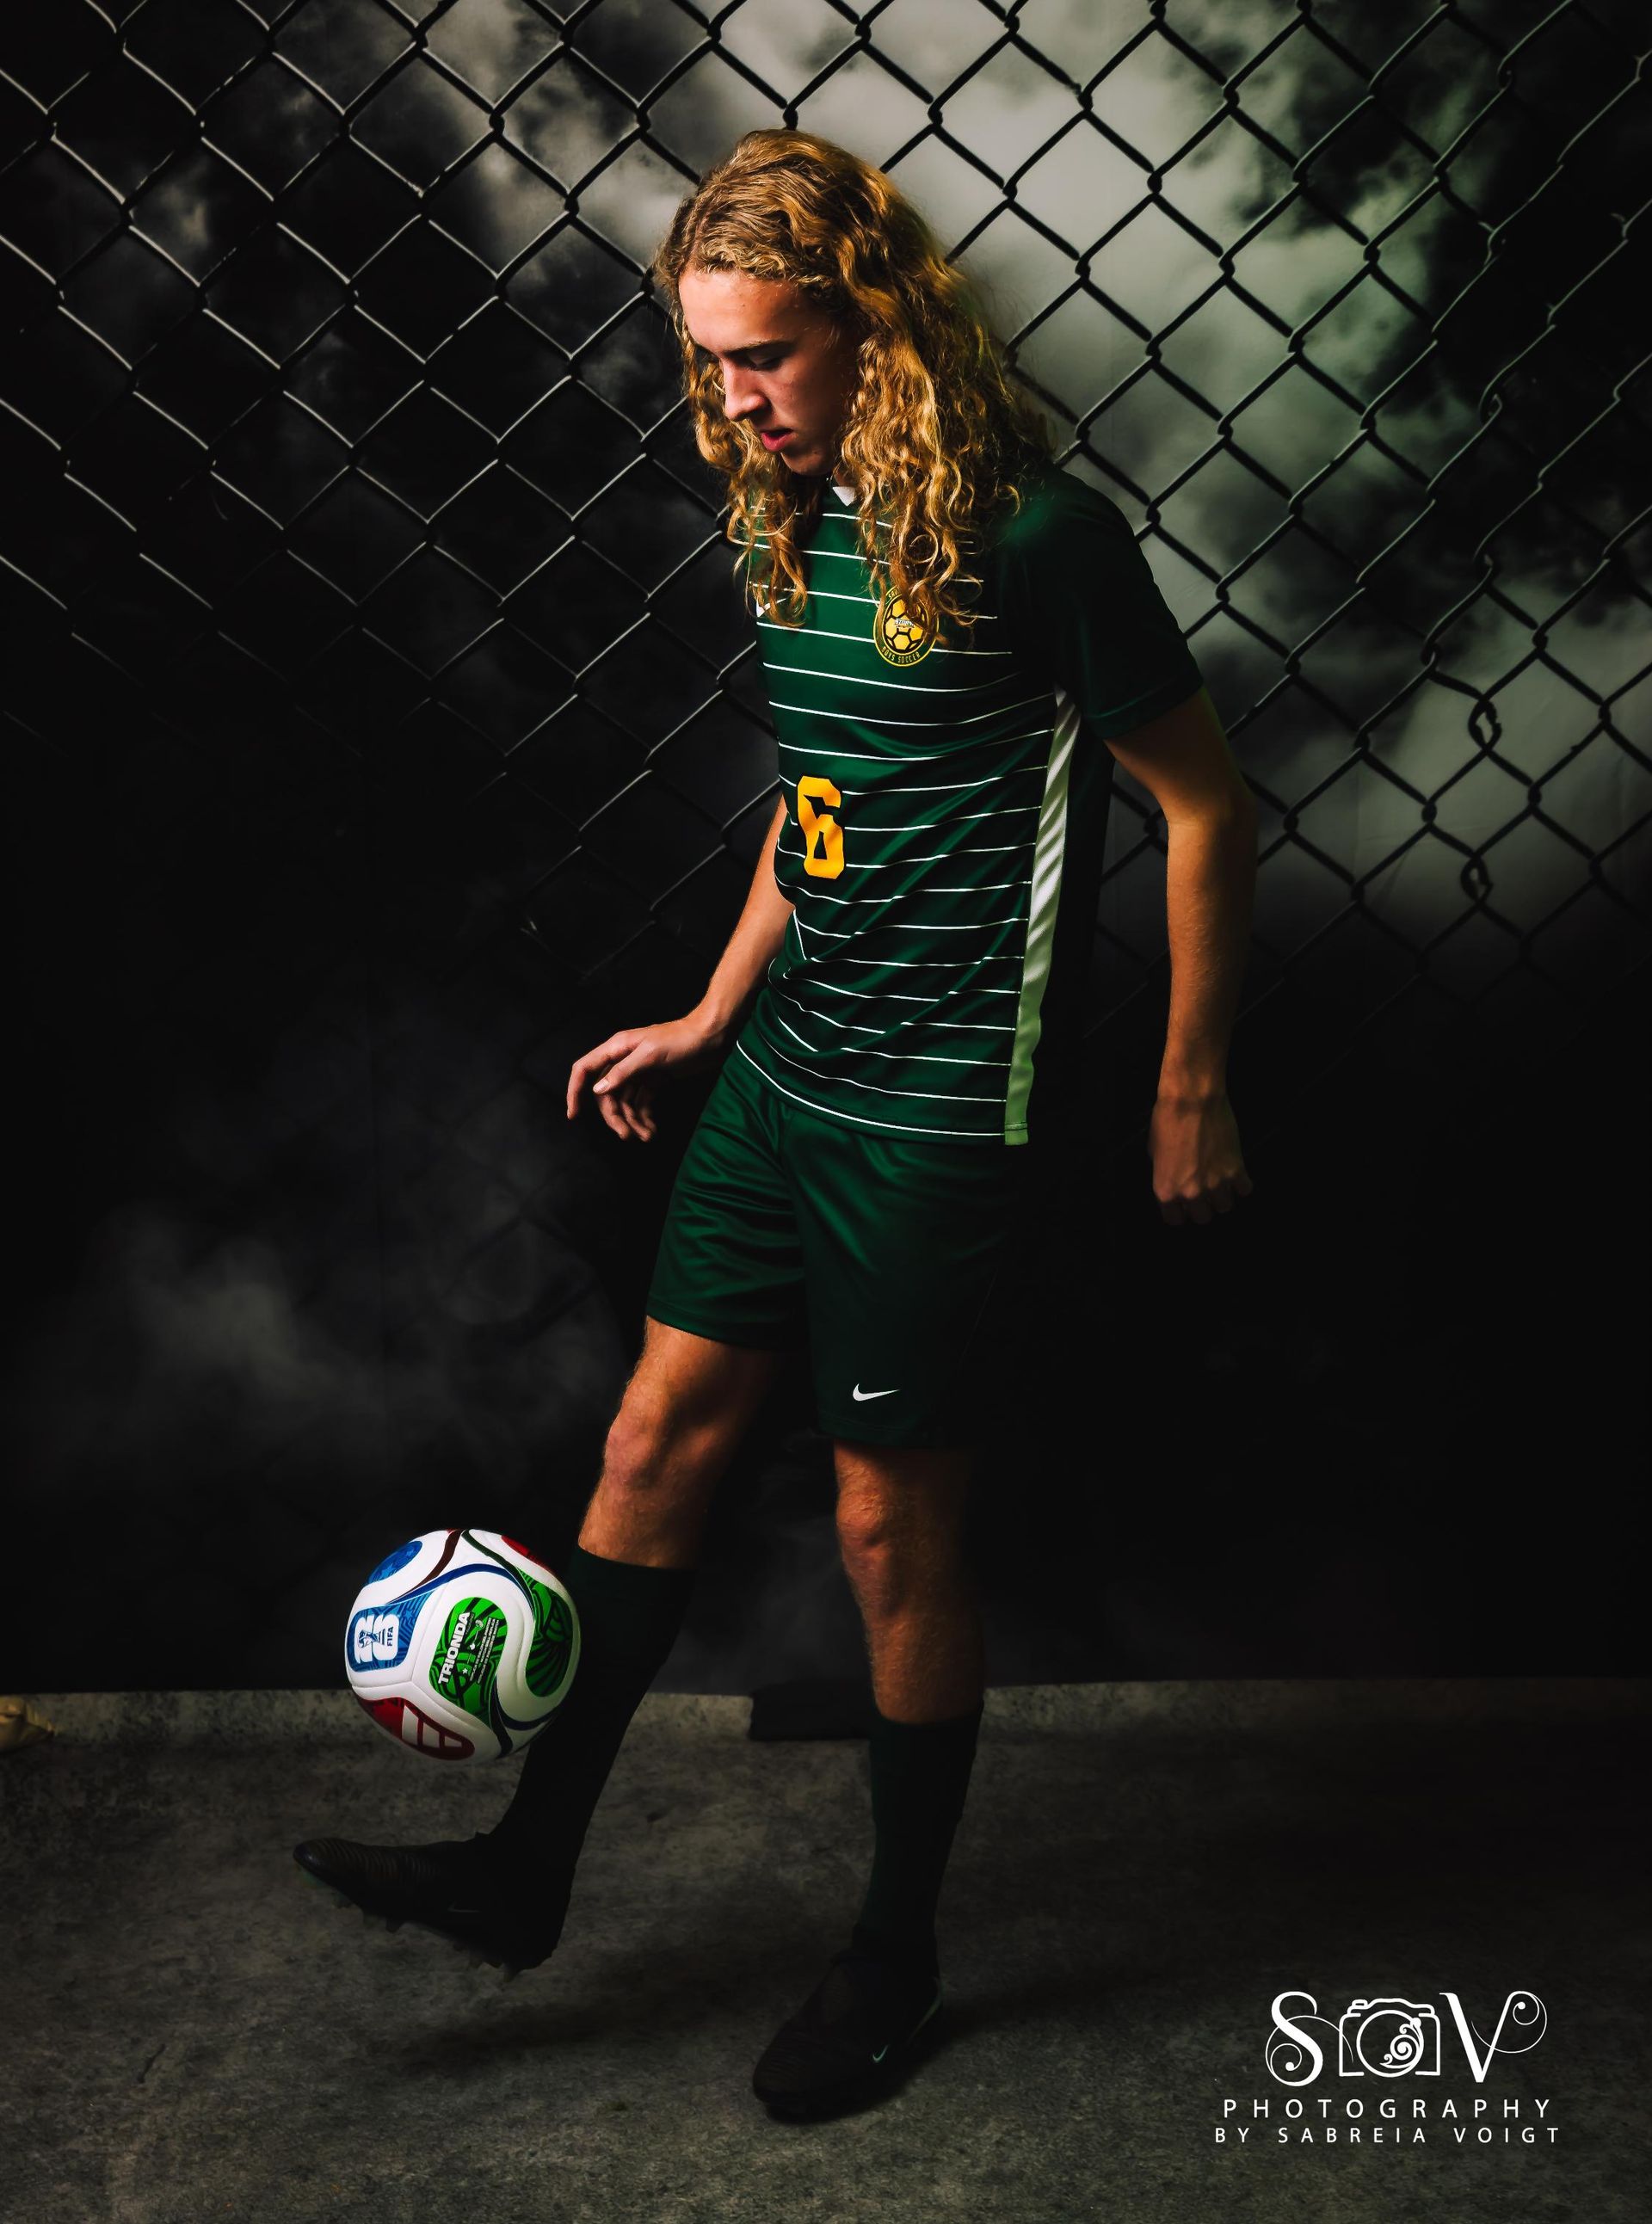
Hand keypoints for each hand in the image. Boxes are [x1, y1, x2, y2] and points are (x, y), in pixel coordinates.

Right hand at [567, 1011, 727, 1142]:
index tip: (573, 1115)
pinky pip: (641, 1103)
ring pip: (625, 1102)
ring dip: (633, 1122)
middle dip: (614, 1117)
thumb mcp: (650, 1054)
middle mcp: (623, 1060)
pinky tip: (652, 1130)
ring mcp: (638, 1073)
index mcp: (616, 1048)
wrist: (710, 1037)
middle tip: (626, 1136)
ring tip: (646, 1137)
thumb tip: (598, 1090)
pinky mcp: (653, 1082)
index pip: (585, 1069)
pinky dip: (645, 1118)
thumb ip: (622, 1072)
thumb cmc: (680, 1040)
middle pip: (607, 1094)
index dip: (575, 1091)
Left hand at [1149, 1086, 1253, 1225]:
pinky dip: (1242, 1184)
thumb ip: (1164, 1174)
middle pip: (1203, 1218)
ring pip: (1225, 1207)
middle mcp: (1192, 1194)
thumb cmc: (1166, 1121)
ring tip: (1220, 1182)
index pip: (1175, 1220)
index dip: (1179, 1211)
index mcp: (1166, 1191)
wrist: (1191, 1101)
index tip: (1183, 1203)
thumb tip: (1174, 1179)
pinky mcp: (1236, 1170)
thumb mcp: (1154, 1152)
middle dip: (1203, 1206)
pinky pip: (1245, 1190)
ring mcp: (1216, 1184)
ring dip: (1223, 1196)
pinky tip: (1236, 1174)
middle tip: (1203, 1191)